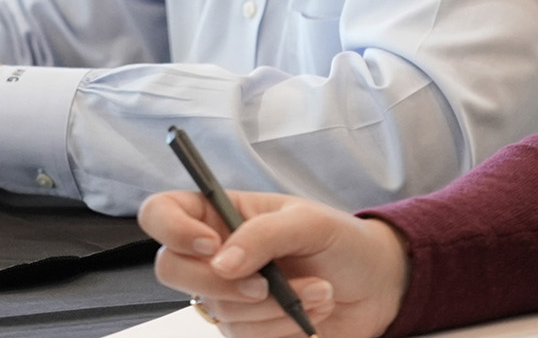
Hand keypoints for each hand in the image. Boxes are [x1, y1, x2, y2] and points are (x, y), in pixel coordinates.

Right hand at [139, 189, 407, 337]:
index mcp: (219, 214)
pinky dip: (282, 327)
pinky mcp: (246, 329)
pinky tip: (311, 311)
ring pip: (217, 309)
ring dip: (273, 306)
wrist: (376, 288)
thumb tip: (222, 262)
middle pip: (170, 269)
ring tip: (317, 289)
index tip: (211, 244)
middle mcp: (214, 254)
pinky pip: (244, 336)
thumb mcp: (309, 222)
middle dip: (219, 283)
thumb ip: (264, 234)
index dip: (171, 228)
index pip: (161, 213)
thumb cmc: (342, 242)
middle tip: (264, 284)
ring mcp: (226, 295)